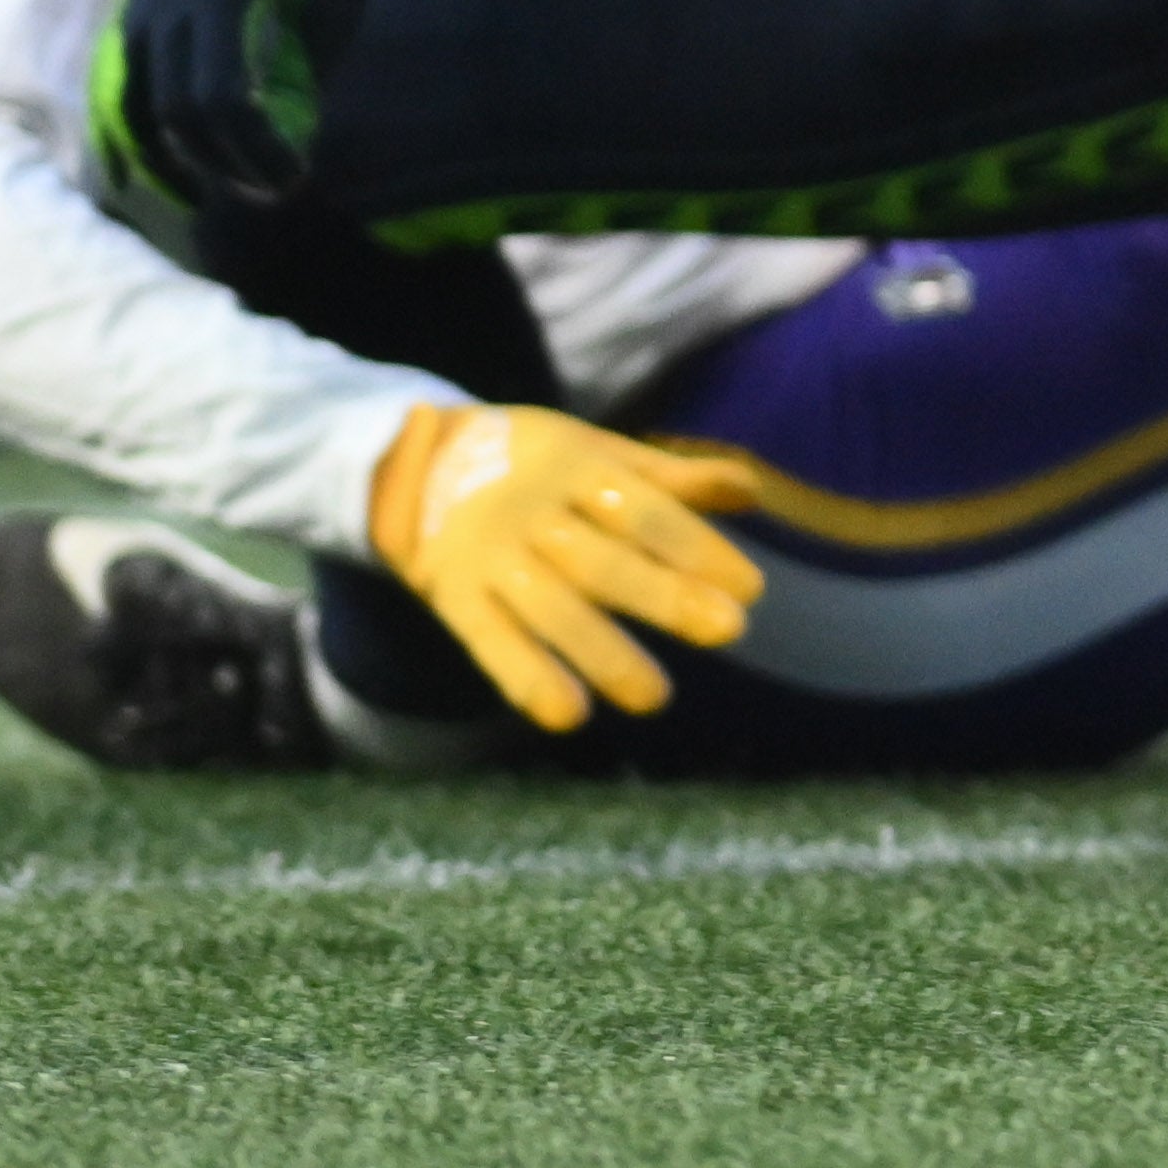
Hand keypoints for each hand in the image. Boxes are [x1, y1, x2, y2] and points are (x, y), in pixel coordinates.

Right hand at [364, 400, 769, 731]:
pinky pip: (490, 642)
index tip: (751, 588)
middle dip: (666, 597)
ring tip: (655, 697)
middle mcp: (535, 515)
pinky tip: (569, 715)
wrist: (416, 463)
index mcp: (578, 470)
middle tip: (731, 629)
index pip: (645, 512)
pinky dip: (527, 679)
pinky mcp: (455, 600)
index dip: (697, 548)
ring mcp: (492, 559)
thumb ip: (672, 478)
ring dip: (601, 654)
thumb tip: (751, 491)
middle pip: (603, 561)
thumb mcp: (600, 452)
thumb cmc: (537, 464)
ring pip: (550, 609)